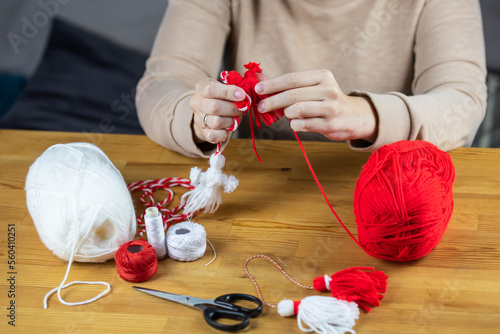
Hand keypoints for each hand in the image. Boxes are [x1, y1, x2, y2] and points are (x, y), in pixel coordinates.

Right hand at [190, 78, 245, 143]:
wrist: (206, 112)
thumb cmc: (218, 96)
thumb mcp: (223, 86)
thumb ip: (232, 89)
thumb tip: (243, 96)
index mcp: (201, 87)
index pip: (210, 89)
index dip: (228, 92)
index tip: (242, 95)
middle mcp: (197, 103)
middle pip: (214, 107)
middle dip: (233, 109)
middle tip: (242, 109)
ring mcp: (198, 119)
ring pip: (216, 122)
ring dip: (231, 121)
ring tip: (236, 118)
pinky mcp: (203, 132)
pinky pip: (213, 136)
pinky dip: (225, 133)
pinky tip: (229, 128)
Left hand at [254, 69, 377, 142]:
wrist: (353, 117)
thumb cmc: (325, 100)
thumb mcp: (311, 87)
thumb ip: (287, 84)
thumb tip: (260, 78)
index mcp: (322, 76)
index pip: (292, 79)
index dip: (273, 84)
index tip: (257, 89)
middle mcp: (329, 90)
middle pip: (292, 95)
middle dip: (273, 101)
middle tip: (261, 107)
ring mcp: (331, 107)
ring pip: (297, 110)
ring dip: (287, 113)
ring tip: (287, 114)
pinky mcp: (331, 124)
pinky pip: (303, 124)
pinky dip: (295, 124)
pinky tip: (296, 123)